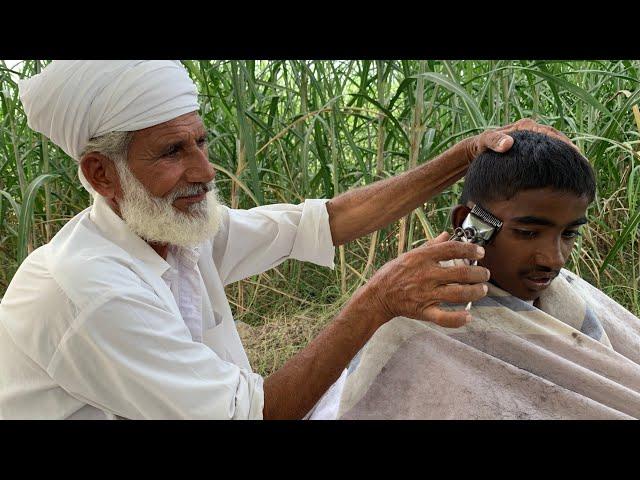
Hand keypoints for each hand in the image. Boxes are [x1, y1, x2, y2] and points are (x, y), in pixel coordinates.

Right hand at [364, 232, 489, 327]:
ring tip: (482, 290)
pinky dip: (457, 319)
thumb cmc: (393, 273)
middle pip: (461, 273)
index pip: (451, 249)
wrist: (377, 296)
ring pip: (458, 293)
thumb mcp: (409, 254)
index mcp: (422, 258)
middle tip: (485, 274)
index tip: (480, 252)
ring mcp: (425, 293)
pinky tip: (468, 316)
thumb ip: (430, 245)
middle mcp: (426, 274)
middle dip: (478, 274)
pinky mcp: (423, 310)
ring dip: (475, 292)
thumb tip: (446, 234)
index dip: (469, 249)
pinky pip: (443, 317)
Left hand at [463, 118, 579, 162]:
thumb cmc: (480, 146)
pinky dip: (557, 164)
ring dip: (567, 159)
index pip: (550, 134)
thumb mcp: (484, 142)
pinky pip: (548, 157)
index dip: (564, 144)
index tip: (576, 154)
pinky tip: (566, 177)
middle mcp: (532, 131)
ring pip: (555, 149)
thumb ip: (494, 140)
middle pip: (558, 140)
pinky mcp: (531, 152)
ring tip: (582, 173)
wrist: (474, 151)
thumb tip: (508, 143)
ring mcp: (533, 142)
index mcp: (525, 126)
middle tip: (585, 166)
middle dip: (572, 152)